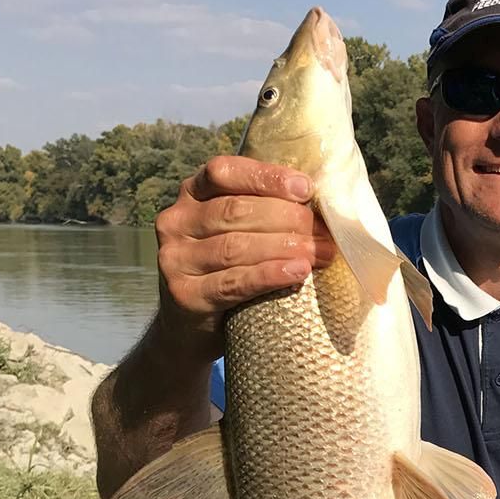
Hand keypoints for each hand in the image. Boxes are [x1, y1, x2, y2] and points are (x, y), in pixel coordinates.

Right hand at [155, 156, 335, 351]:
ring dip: (284, 248)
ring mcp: (175, 258)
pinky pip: (232, 282)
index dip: (266, 177)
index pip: (224, 172)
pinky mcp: (184, 295)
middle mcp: (176, 221)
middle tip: (324, 234)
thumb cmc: (229, 268)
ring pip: (235, 246)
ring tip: (320, 255)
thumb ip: (265, 211)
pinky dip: (268, 276)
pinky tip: (296, 273)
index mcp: (193, 193)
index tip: (305, 189)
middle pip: (236, 211)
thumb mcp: (241, 231)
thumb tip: (321, 204)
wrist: (194, 326)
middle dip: (287, 219)